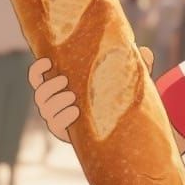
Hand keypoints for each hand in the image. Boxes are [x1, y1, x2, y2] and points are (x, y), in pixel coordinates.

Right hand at [28, 48, 154, 142]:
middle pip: (41, 93)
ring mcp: (58, 118)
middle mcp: (54, 101)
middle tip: (65, 82)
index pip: (39, 76)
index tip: (46, 62)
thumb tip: (145, 52)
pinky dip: (63, 120)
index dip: (38, 70)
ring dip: (56, 104)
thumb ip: (132, 66)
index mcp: (61, 83)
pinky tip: (75, 114)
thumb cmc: (116, 93)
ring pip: (47, 110)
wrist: (119, 127)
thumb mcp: (122, 77)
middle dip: (49, 87)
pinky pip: (57, 126)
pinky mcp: (66, 133)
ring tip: (73, 100)